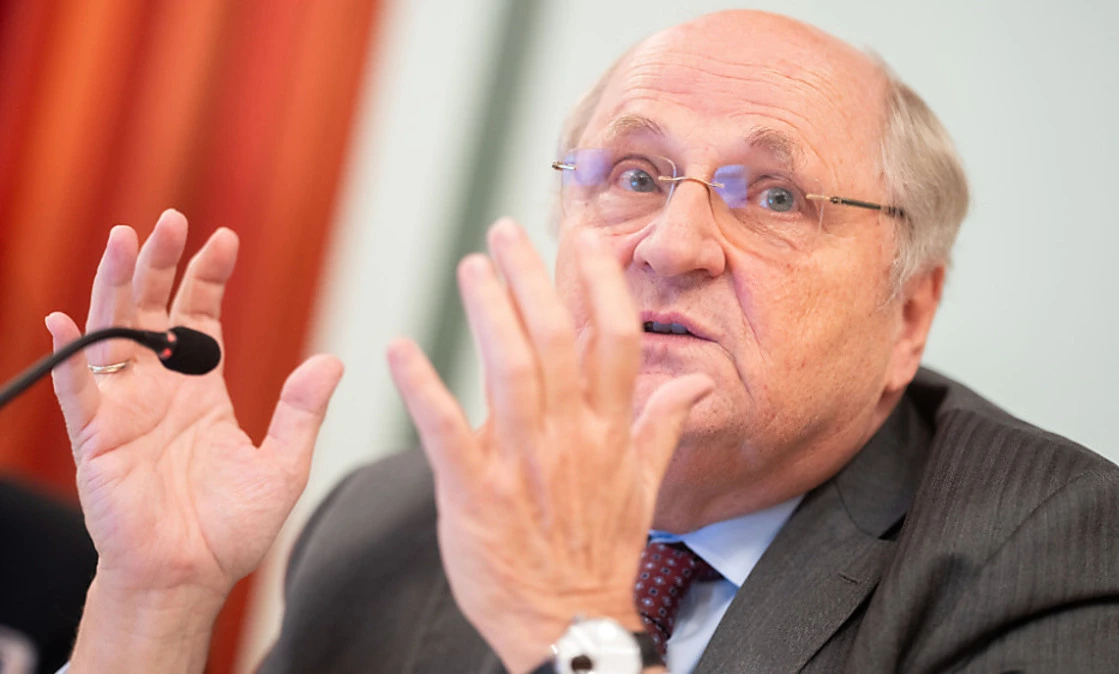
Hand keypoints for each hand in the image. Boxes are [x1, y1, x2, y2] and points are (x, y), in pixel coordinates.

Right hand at [47, 210, 341, 671]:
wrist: (190, 575)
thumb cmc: (232, 528)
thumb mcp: (283, 465)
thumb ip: (301, 412)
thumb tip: (331, 361)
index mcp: (203, 390)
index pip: (200, 318)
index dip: (208, 278)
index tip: (225, 241)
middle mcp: (161, 390)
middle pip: (153, 311)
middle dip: (160, 264)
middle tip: (171, 220)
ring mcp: (126, 409)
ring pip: (114, 333)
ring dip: (116, 286)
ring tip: (125, 239)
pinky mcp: (97, 438)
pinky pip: (77, 390)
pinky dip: (69, 355)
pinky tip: (67, 320)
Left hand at [387, 219, 711, 672]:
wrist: (569, 624)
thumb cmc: (601, 554)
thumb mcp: (644, 489)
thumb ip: (663, 427)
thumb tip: (695, 385)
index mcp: (610, 432)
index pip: (615, 340)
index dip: (601, 283)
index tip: (585, 238)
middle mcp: (571, 438)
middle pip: (559, 339)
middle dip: (534, 278)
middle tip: (506, 231)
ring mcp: (523, 465)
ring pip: (512, 370)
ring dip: (490, 312)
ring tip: (471, 267)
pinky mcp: (476, 494)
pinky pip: (447, 433)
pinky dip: (424, 389)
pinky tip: (400, 350)